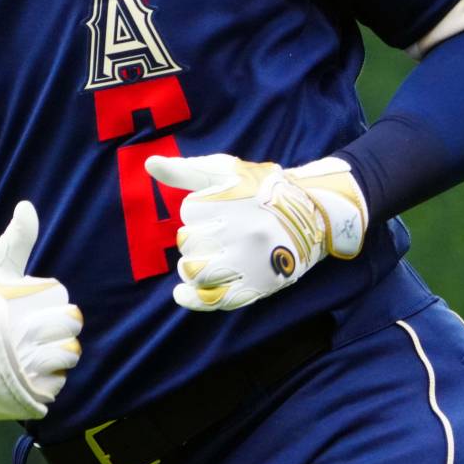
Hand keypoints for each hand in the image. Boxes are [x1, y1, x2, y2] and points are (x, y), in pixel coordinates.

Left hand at [143, 154, 368, 311]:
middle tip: (216, 234)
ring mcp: (250, 261)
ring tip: (202, 259)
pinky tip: (181, 293)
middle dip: (195, 238)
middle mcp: (241, 231)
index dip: (199, 211)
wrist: (313, 213)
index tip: (219, 209)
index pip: (190, 211)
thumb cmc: (262, 189)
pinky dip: (192, 299)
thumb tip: (150, 164)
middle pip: (190, 242)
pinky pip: (216, 299)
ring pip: (197, 271)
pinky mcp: (258, 285)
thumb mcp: (226, 170)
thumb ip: (186, 170)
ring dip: (191, 266)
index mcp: (233, 201)